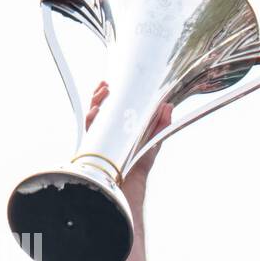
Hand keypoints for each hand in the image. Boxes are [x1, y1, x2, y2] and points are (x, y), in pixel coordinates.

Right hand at [84, 82, 173, 200]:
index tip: (110, 82)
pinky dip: (92, 118)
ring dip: (95, 101)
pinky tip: (97, 111)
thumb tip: (169, 105)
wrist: (133, 177)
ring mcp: (101, 135)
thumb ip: (162, 122)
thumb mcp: (156, 137)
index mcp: (120, 124)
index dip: (108, 93)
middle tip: (105, 85)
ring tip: (104, 92)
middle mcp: (108, 128)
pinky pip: (90, 128)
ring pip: (92, 113)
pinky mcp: (96, 143)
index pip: (111, 104)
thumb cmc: (143, 159)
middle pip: (98, 106)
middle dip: (99, 93)